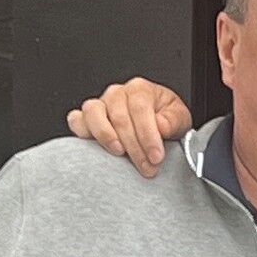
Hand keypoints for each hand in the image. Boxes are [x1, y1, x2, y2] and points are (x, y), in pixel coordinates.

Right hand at [67, 77, 191, 174]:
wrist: (155, 125)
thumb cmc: (165, 120)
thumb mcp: (179, 119)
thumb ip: (173, 121)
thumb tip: (161, 126)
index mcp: (140, 90)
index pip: (141, 110)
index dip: (148, 135)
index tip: (156, 156)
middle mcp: (118, 94)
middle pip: (120, 117)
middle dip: (134, 146)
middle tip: (147, 167)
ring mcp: (100, 104)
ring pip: (94, 113)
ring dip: (106, 136)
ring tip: (120, 153)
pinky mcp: (86, 118)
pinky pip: (76, 120)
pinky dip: (82, 132)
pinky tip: (96, 146)